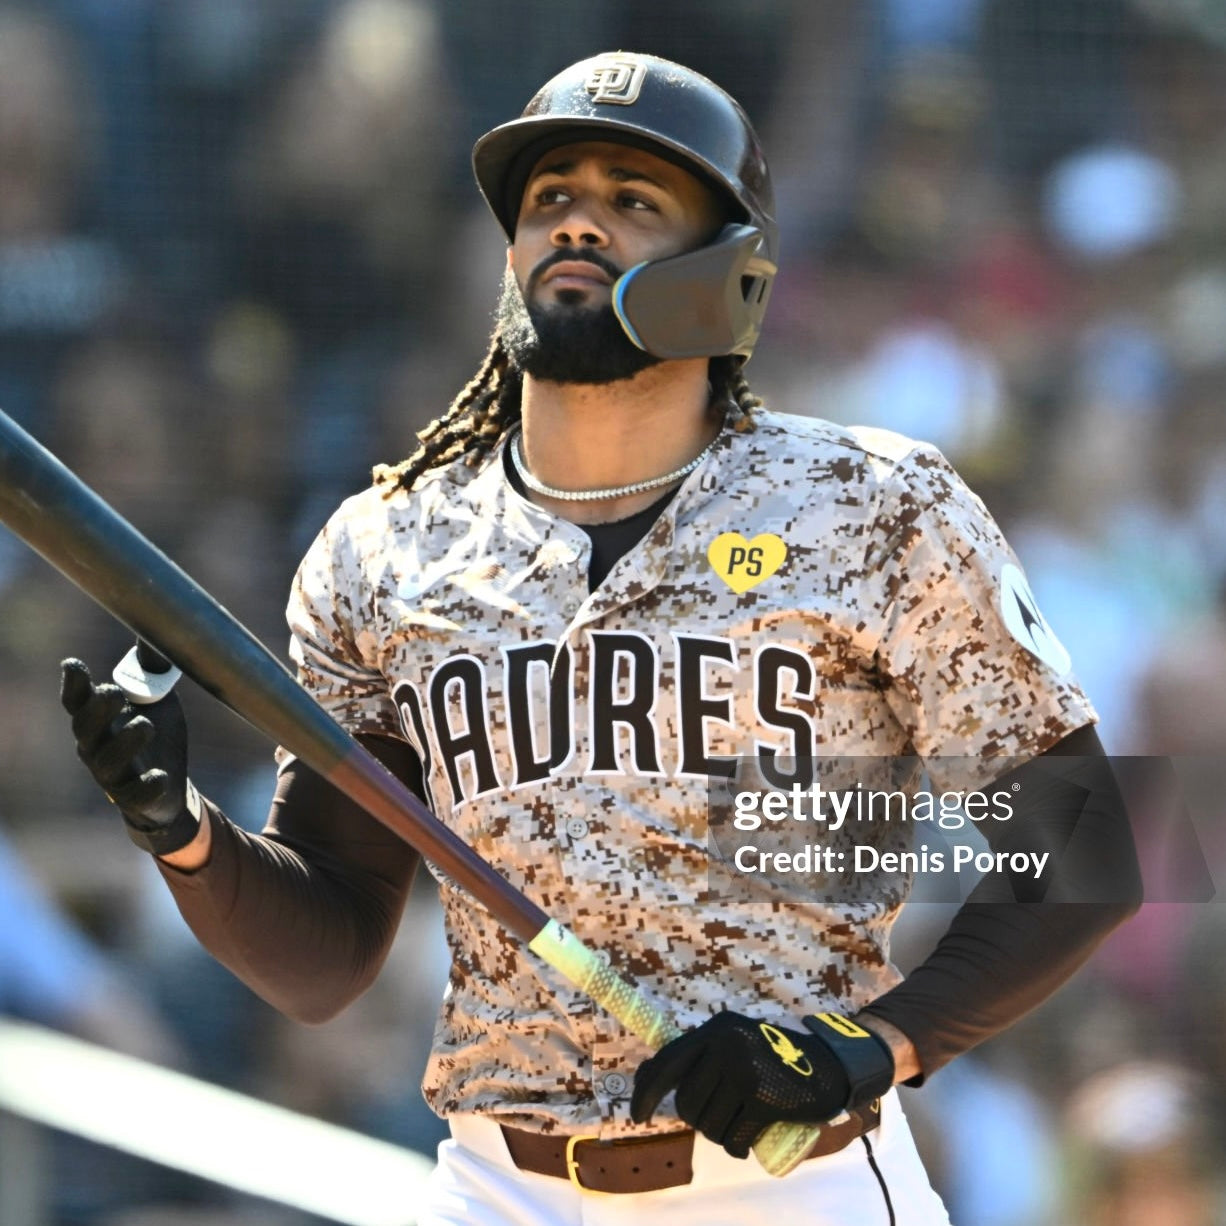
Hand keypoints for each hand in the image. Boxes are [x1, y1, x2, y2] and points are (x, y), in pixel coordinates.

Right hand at [60, 654, 200, 854]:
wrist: (166, 789)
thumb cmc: (154, 734)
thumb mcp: (157, 698)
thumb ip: (153, 666)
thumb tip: (160, 615)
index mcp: (99, 720)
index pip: (78, 702)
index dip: (73, 685)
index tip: (73, 664)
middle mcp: (97, 746)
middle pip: (86, 729)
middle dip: (97, 710)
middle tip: (113, 692)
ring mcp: (113, 775)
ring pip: (109, 761)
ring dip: (125, 742)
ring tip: (145, 725)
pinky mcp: (134, 798)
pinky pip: (135, 795)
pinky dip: (147, 786)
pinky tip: (161, 776)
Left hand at [631, 1010, 893, 1158]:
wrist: (830, 1066)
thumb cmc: (779, 1058)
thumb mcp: (738, 1041)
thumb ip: (704, 1054)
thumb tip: (656, 1078)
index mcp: (715, 1029)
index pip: (666, 1062)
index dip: (646, 1091)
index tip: (638, 1115)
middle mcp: (725, 1045)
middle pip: (688, 1103)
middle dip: (700, 1119)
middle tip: (724, 1117)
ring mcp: (743, 1071)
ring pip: (709, 1124)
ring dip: (721, 1134)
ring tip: (740, 1124)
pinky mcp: (762, 1099)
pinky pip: (734, 1138)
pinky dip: (738, 1147)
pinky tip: (749, 1142)